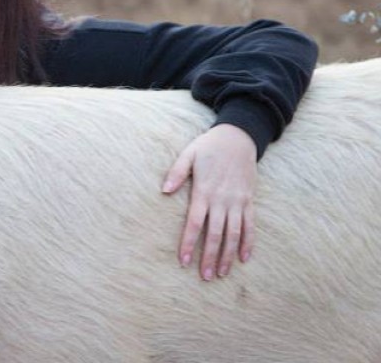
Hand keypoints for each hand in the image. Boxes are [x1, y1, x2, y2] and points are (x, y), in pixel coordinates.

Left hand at [161, 123, 257, 280]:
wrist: (239, 137)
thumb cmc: (209, 146)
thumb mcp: (188, 154)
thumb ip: (176, 173)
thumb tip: (163, 191)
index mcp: (204, 191)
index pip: (194, 223)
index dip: (189, 242)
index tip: (184, 261)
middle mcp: (222, 200)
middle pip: (215, 234)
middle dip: (209, 257)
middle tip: (205, 276)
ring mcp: (238, 201)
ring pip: (234, 234)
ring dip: (228, 255)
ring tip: (222, 273)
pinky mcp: (249, 200)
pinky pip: (251, 225)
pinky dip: (248, 242)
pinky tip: (244, 258)